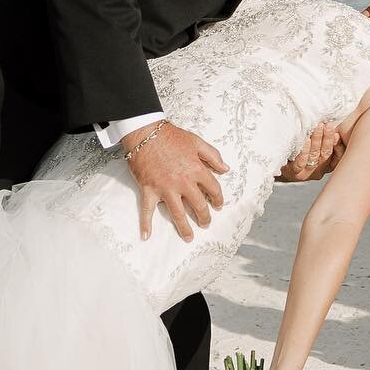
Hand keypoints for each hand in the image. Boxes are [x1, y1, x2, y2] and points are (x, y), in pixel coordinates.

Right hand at [124, 120, 227, 241]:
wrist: (145, 133)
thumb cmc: (170, 136)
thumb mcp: (196, 141)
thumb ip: (213, 155)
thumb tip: (225, 169)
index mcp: (196, 170)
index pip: (213, 190)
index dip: (218, 199)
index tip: (218, 205)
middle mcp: (183, 183)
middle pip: (198, 206)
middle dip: (204, 217)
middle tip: (205, 223)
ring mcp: (165, 189)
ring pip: (178, 213)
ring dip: (184, 228)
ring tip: (189, 237)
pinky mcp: (149, 190)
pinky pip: (147, 210)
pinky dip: (145, 224)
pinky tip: (146, 235)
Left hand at [278, 122, 339, 181]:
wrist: (280, 163)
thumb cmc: (300, 151)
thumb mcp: (316, 147)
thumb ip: (326, 139)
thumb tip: (334, 127)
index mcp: (327, 166)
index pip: (338, 158)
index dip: (339, 147)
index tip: (337, 134)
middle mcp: (319, 172)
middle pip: (325, 154)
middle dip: (327, 139)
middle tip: (327, 125)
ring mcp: (306, 174)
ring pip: (314, 156)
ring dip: (316, 140)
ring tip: (317, 127)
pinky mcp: (294, 173)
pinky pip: (300, 161)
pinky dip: (304, 150)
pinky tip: (306, 139)